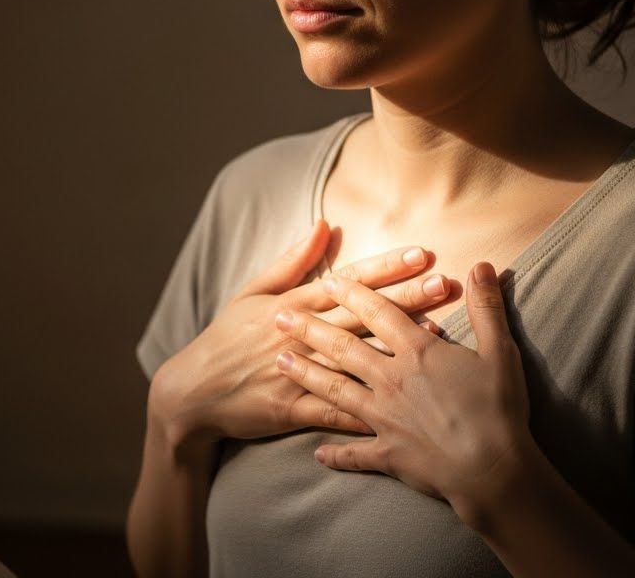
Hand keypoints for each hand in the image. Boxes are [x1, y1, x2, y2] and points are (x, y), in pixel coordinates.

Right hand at [150, 219, 451, 450]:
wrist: (190, 392)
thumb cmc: (225, 338)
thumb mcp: (252, 293)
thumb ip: (292, 261)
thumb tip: (323, 224)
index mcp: (289, 305)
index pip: (346, 281)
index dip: (385, 267)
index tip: (422, 253)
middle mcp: (297, 335)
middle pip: (360, 314)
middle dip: (405, 298)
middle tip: (444, 283)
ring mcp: (296, 373)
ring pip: (354, 357)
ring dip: (396, 346)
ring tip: (436, 333)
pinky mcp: (291, 409)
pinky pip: (334, 409)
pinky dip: (368, 406)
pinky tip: (403, 402)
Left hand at [272, 261, 533, 532]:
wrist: (491, 470)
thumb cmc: (498, 409)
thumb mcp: (500, 352)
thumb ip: (487, 308)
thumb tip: (483, 265)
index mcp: (417, 352)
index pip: (378, 314)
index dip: (353, 294)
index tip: (327, 280)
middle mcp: (391, 380)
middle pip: (343, 348)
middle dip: (310, 329)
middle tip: (280, 317)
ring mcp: (383, 417)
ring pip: (336, 391)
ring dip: (306, 375)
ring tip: (280, 362)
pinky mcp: (386, 453)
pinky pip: (354, 454)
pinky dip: (335, 454)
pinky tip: (317, 453)